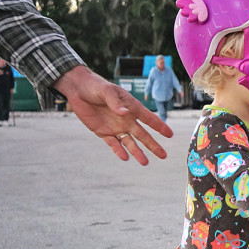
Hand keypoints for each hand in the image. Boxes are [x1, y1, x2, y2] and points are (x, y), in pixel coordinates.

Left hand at [52, 65, 173, 164]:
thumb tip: (124, 113)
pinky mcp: (103, 132)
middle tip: (164, 155)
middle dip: (153, 145)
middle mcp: (126, 120)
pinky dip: (119, 151)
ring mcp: (115, 127)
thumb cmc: (95, 86)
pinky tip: (125, 158)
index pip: (149, 118)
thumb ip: (115, 102)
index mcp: (131, 108)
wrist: (78, 90)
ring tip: (145, 163)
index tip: (170, 135)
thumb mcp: (107, 91)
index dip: (159, 126)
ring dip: (137, 152)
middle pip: (143, 135)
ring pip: (129, 142)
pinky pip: (113, 144)